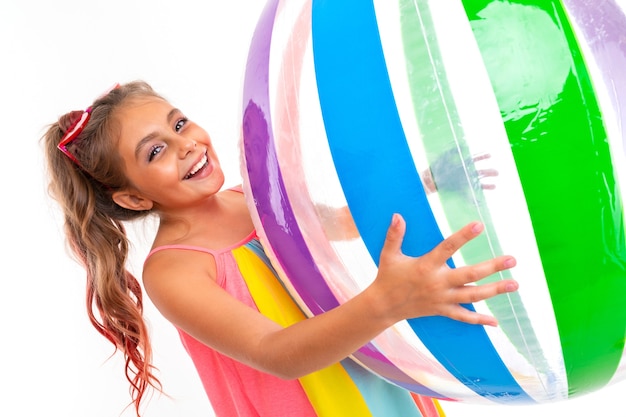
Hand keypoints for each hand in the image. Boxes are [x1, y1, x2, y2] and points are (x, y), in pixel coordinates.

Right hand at [372, 214, 516, 326]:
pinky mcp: (442, 310)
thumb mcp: (388, 255)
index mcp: (426, 266)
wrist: (383, 306)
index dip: (463, 237)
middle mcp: (437, 283)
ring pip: (473, 296)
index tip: (479, 225)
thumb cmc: (387, 277)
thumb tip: (397, 215)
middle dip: (493, 267)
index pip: (448, 248)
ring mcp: (442, 299)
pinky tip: (495, 321)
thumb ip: (394, 235)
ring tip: (515, 284)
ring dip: (495, 290)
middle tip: (512, 260)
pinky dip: (479, 319)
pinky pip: (463, 317)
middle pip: (470, 275)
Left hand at [421, 150, 498, 193]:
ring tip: (494, 186)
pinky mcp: (460, 190)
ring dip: (486, 185)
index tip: (490, 155)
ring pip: (477, 183)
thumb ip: (453, 151)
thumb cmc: (437, 167)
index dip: (482, 157)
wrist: (430, 179)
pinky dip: (474, 199)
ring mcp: (463, 182)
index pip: (475, 160)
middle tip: (497, 172)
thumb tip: (463, 145)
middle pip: (479, 172)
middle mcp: (465, 173)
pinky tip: (480, 202)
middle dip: (488, 172)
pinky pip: (468, 195)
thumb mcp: (445, 157)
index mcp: (463, 165)